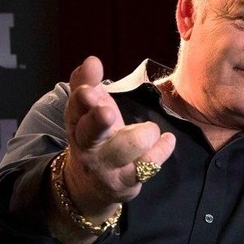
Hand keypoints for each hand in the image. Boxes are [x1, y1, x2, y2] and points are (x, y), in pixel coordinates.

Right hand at [61, 55, 175, 220]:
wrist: (92, 184)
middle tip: (107, 112)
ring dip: (144, 133)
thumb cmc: (95, 136)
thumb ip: (88, 83)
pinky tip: (167, 139)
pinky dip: (162, 148)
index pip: (75, 107)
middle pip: (90, 132)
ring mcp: (107, 165)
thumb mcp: (88, 111)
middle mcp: (87, 146)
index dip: (82, 98)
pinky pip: (148, 164)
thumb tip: (91, 60)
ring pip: (126, 147)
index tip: (89, 89)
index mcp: (77, 123)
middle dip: (98, 120)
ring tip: (149, 130)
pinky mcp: (126, 181)